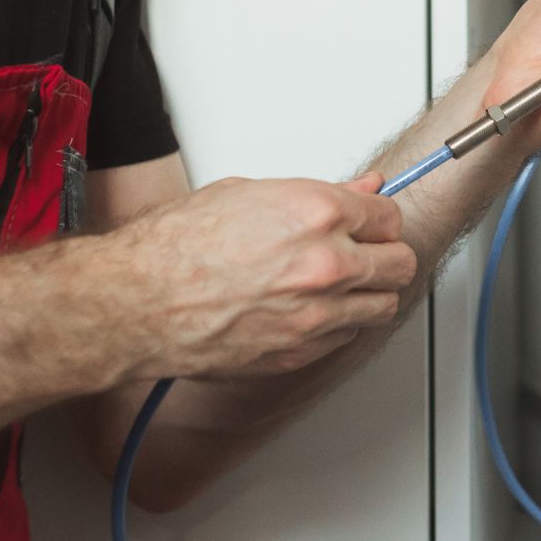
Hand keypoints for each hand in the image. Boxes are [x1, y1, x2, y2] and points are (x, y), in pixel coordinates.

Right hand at [95, 173, 418, 381]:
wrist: (139, 301)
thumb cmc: (179, 246)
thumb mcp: (251, 194)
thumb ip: (319, 194)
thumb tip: (361, 189)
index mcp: (317, 213)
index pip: (390, 216)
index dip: (378, 219)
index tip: (370, 224)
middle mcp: (327, 263)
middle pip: (400, 263)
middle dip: (385, 256)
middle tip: (365, 254)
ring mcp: (317, 312)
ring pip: (383, 306)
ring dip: (368, 294)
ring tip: (340, 285)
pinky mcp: (301, 351)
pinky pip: (346, 337)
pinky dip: (337, 324)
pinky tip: (310, 309)